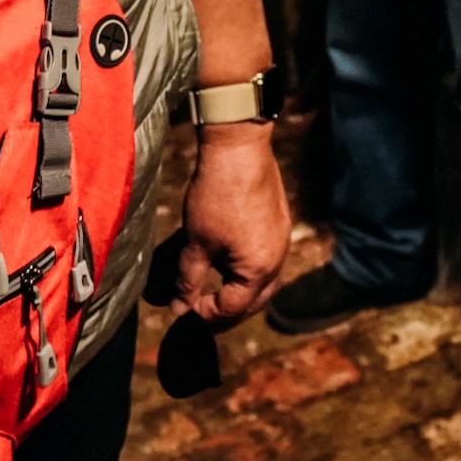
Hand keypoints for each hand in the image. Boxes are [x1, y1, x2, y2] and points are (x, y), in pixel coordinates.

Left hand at [172, 128, 290, 325]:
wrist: (239, 147)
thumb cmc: (216, 196)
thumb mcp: (196, 242)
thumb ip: (189, 280)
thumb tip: (179, 309)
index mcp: (258, 269)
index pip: (232, 308)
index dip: (206, 313)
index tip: (184, 308)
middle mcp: (277, 259)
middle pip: (255, 300)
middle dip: (229, 310)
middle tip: (202, 311)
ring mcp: (281, 239)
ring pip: (264, 280)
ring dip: (241, 290)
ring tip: (215, 288)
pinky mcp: (279, 222)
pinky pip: (267, 258)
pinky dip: (248, 268)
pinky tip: (228, 258)